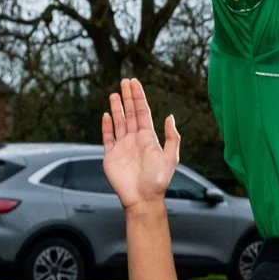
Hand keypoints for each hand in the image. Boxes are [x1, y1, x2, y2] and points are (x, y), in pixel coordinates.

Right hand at [98, 79, 180, 208]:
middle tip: (124, 81)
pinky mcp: (111, 156)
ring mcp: (122, 147)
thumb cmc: (158, 180)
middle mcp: (135, 139)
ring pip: (119, 122)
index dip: (138, 97)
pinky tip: (106, 115)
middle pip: (130, 113)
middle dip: (128, 97)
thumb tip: (170, 116)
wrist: (143, 198)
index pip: (143, 112)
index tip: (135, 83)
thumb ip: (172, 137)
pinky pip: (108, 137)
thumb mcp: (171, 157)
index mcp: (149, 138)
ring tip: (114, 94)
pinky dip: (106, 126)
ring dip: (116, 108)